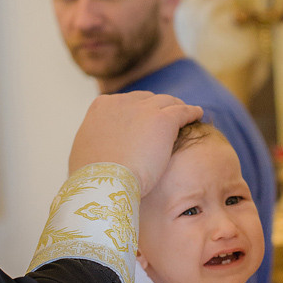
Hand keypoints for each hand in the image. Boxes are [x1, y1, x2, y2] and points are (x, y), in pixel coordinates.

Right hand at [69, 92, 202, 194]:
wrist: (107, 183)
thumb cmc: (94, 177)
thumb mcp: (85, 150)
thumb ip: (96, 140)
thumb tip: (100, 147)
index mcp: (101, 106)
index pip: (125, 103)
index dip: (137, 112)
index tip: (144, 120)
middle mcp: (122, 102)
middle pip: (146, 99)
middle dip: (157, 108)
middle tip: (167, 118)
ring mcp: (144, 109)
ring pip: (167, 102)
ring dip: (176, 107)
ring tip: (186, 113)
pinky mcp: (164, 119)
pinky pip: (183, 110)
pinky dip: (191, 111)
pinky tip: (197, 114)